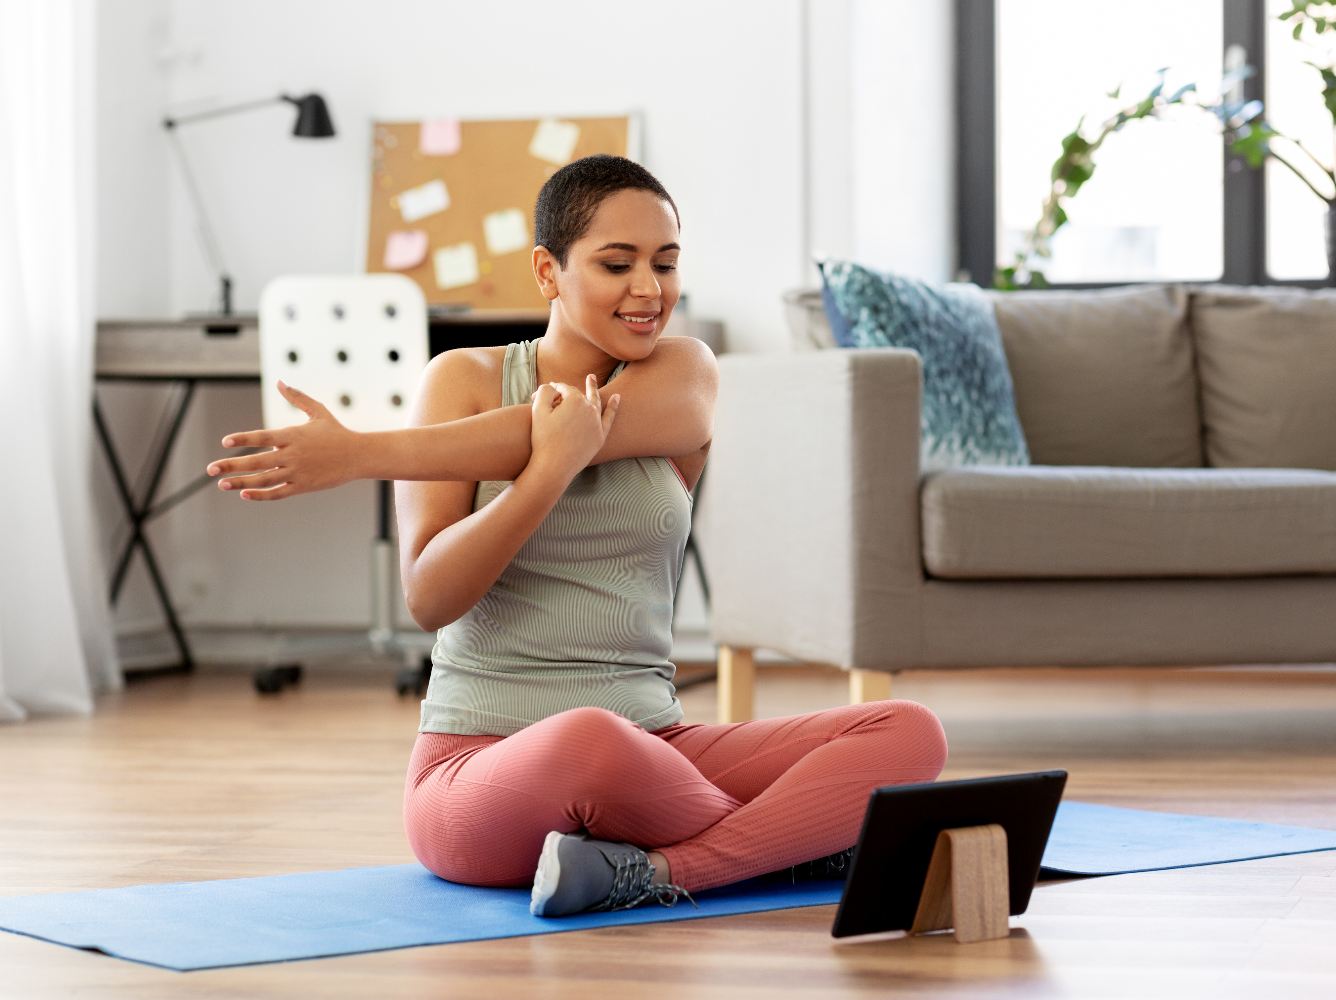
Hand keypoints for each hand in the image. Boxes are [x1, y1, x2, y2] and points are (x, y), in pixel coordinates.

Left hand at [204, 381, 361, 500]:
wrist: (359, 456)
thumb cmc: (337, 432)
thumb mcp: (318, 412)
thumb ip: (297, 397)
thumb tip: (280, 381)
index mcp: (293, 435)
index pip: (262, 437)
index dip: (243, 439)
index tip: (225, 442)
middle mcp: (292, 454)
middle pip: (256, 462)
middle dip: (231, 465)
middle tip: (210, 469)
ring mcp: (297, 472)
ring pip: (264, 480)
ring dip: (241, 482)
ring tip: (222, 484)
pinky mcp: (303, 486)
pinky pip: (278, 493)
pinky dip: (261, 495)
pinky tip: (244, 494)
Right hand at [529, 374, 619, 477]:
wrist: (554, 466)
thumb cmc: (543, 438)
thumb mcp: (537, 410)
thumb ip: (544, 391)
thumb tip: (551, 386)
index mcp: (575, 400)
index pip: (564, 389)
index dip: (552, 390)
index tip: (543, 394)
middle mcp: (589, 409)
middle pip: (580, 394)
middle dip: (572, 388)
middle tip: (574, 377)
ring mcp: (597, 422)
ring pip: (595, 402)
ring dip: (593, 390)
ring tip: (592, 379)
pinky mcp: (600, 436)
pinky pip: (609, 418)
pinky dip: (613, 407)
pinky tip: (617, 398)